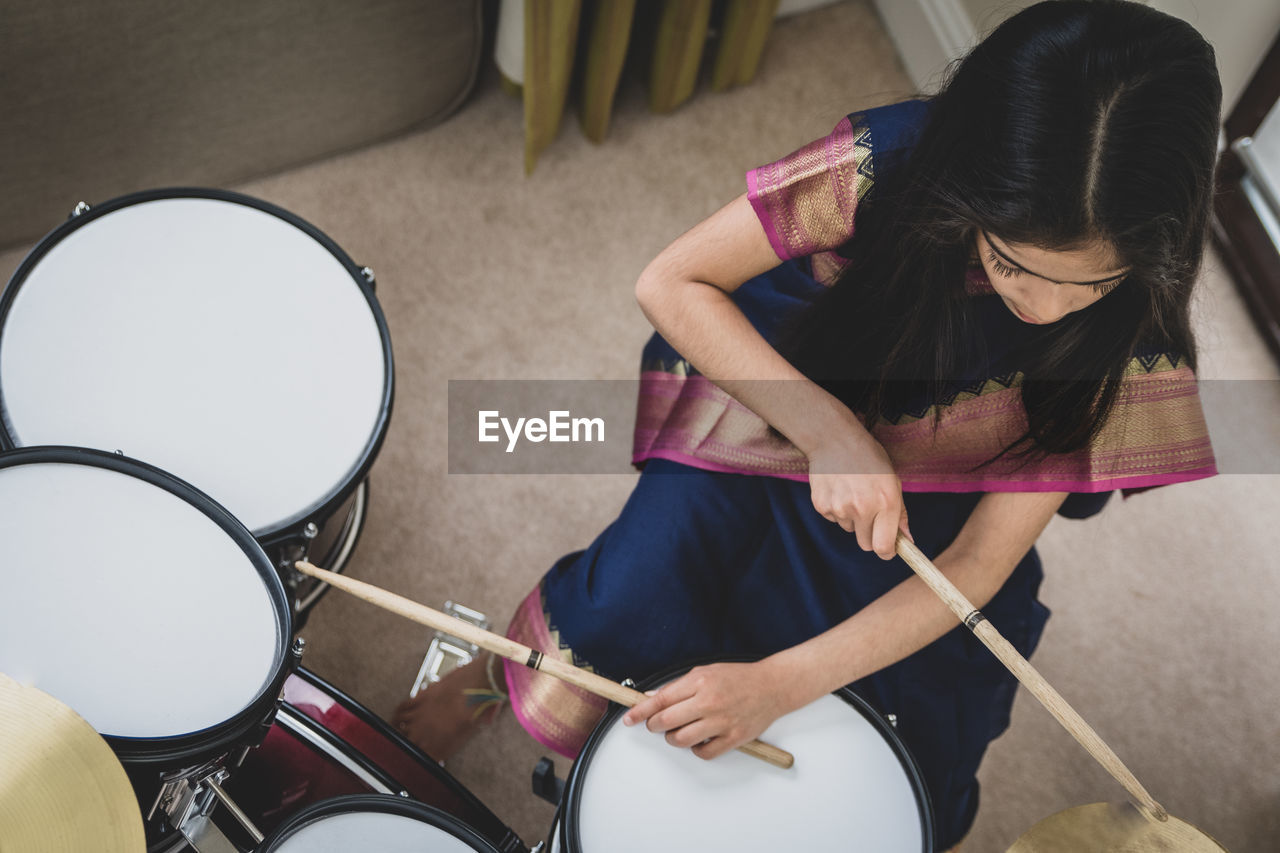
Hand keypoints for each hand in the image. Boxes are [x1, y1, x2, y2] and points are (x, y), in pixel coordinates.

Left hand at [620, 661, 793, 759]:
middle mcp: (709, 702)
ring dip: (673, 738)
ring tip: (678, 731)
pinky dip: (695, 749)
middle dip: (654, 726)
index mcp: (699, 682)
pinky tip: (698, 739)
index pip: (660, 700)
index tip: (629, 719)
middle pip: (666, 722)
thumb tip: (652, 697)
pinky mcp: (733, 738)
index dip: (640, 712)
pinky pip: (703, 752)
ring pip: (681, 740)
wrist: (772, 686)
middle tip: (655, 724)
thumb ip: (678, 686)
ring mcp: (721, 722)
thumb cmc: (738, 677)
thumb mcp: (704, 672)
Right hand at [807, 433, 911, 559]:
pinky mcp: (822, 506)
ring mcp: (840, 508)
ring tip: (852, 492)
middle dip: (870, 535)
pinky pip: (834, 519)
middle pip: (866, 544)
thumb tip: (907, 540)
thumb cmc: (869, 458)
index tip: (887, 549)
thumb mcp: (892, 480)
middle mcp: (862, 508)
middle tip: (870, 515)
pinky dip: (837, 510)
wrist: (834, 439)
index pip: (884, 547)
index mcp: (886, 502)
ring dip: (853, 518)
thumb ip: (900, 513)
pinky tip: (839, 489)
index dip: (887, 552)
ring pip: (850, 529)